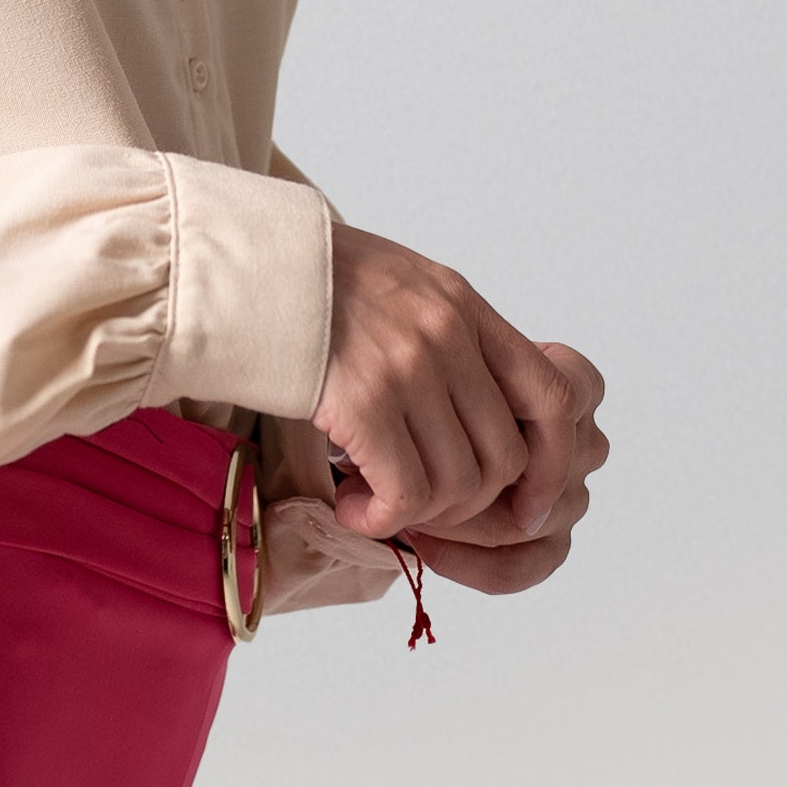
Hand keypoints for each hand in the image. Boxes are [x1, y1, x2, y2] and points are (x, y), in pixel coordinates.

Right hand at [313, 224, 608, 586]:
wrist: (232, 269)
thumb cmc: (300, 284)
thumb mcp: (394, 285)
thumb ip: (444, 334)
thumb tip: (472, 408)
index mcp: (461, 304)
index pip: (554, 396)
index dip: (554, 462)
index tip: (529, 501)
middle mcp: (446, 333)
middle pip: (506, 456)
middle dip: (470, 503)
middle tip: (421, 506)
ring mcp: (409, 366)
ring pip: (460, 484)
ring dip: (420, 514)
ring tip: (375, 504)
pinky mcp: (363, 401)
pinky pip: (407, 493)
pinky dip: (382, 518)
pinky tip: (351, 508)